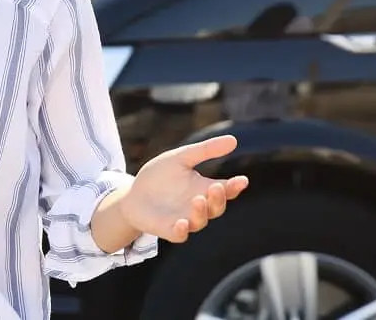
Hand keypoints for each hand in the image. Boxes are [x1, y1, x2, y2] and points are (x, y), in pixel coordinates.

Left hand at [120, 135, 248, 242]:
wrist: (133, 195)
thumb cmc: (160, 176)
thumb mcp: (181, 158)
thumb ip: (205, 151)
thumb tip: (234, 140)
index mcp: (204, 189)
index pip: (226, 190)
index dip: (235, 187)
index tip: (242, 180)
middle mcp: (198, 207)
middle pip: (217, 208)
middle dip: (219, 199)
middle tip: (216, 187)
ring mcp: (185, 219)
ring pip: (200, 221)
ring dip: (201, 212)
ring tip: (198, 200)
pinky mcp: (168, 230)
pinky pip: (180, 235)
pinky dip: (182, 230)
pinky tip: (182, 223)